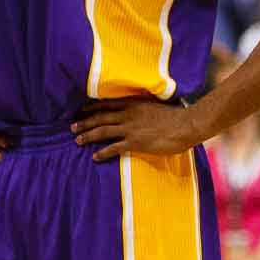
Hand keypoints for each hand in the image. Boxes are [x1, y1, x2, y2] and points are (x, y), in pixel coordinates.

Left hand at [72, 97, 200, 161]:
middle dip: (84, 122)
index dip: (92, 108)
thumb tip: (142, 110)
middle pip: (100, 117)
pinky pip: (114, 148)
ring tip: (77, 140)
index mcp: (133, 103)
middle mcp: (128, 114)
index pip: (107, 104)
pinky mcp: (135, 142)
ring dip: (88, 135)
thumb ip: (145, 107)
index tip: (81, 111)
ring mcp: (130, 128)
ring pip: (102, 131)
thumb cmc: (177, 115)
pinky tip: (95, 157)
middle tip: (72, 127)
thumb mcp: (157, 104)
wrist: (186, 124)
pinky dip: (102, 152)